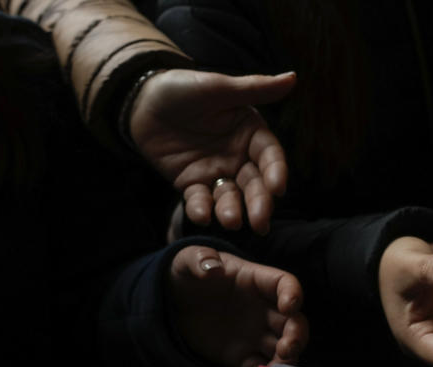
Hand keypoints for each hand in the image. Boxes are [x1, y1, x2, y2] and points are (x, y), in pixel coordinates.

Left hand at [129, 69, 295, 234]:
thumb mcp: (218, 88)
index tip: (278, 188)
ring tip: (230, 222)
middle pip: (255, 184)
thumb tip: (292, 77)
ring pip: (230, 196)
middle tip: (259, 222)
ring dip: (232, 210)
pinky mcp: (192, 184)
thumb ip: (255, 89)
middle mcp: (239, 157)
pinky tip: (201, 216)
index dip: (275, 172)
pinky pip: (199, 199)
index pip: (270, 156)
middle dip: (259, 203)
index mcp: (251, 133)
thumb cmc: (183, 88)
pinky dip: (201, 209)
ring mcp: (216, 173)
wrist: (140, 100)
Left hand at [169, 246, 308, 366]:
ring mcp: (256, 334)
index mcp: (257, 281)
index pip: (285, 284)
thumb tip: (213, 268)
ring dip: (285, 361)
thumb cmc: (184, 275)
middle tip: (286, 349)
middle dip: (296, 336)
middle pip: (294, 321)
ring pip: (283, 348)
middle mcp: (264, 308)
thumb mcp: (186, 260)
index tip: (289, 306)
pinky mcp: (242, 355)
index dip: (293, 294)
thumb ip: (200, 259)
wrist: (169, 303)